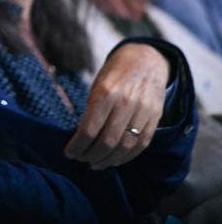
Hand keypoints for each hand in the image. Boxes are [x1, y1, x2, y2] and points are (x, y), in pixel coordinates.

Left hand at [64, 43, 168, 168]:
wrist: (147, 60)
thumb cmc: (115, 74)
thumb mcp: (97, 85)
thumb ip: (92, 109)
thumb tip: (81, 137)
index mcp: (106, 93)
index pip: (89, 129)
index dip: (77, 146)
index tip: (69, 153)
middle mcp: (125, 103)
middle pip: (107, 141)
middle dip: (90, 155)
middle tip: (80, 159)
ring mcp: (143, 111)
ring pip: (125, 146)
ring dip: (108, 160)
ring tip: (95, 164)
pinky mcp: (155, 118)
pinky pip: (141, 144)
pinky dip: (127, 157)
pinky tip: (114, 160)